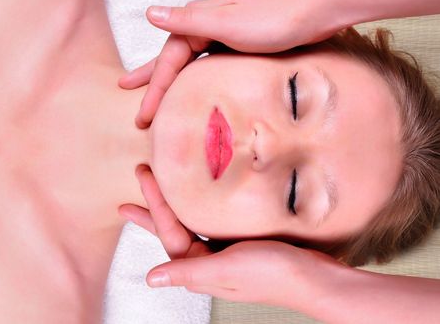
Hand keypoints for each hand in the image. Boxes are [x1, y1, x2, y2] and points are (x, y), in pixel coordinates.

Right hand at [119, 0, 342, 127]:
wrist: (317, 12)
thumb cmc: (276, 19)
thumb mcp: (227, 23)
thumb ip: (187, 20)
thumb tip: (150, 13)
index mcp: (198, 20)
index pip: (168, 61)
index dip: (153, 90)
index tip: (144, 117)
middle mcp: (205, 25)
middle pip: (171, 60)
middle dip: (151, 83)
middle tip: (133, 105)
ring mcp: (221, 34)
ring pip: (187, 63)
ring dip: (168, 80)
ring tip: (151, 95)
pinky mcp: (237, 44)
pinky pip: (206, 65)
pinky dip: (194, 78)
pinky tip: (193, 86)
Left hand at [119, 165, 345, 308]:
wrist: (316, 278)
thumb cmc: (274, 274)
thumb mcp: (226, 270)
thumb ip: (188, 272)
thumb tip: (149, 279)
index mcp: (199, 268)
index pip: (169, 231)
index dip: (154, 205)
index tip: (143, 174)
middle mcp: (207, 262)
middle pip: (173, 229)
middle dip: (153, 209)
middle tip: (135, 186)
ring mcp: (223, 254)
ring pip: (190, 223)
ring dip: (173, 206)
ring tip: (156, 190)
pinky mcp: (240, 244)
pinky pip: (210, 221)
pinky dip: (199, 208)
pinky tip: (199, 198)